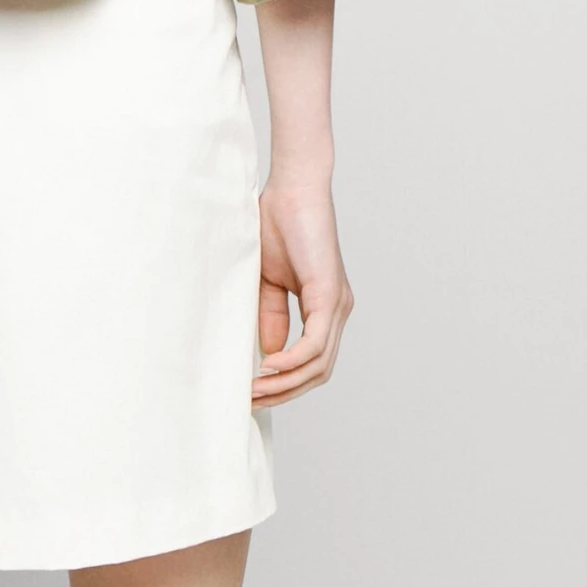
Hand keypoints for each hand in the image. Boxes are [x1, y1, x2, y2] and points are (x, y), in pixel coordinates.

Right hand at [252, 176, 353, 406]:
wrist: (291, 185)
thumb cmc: (277, 222)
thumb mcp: (267, 279)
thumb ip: (271, 315)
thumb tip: (269, 353)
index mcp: (324, 307)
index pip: (312, 362)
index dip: (284, 383)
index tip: (252, 392)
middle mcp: (337, 310)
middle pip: (318, 372)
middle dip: (284, 392)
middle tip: (250, 400)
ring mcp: (337, 304)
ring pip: (318, 364)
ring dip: (285, 383)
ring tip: (254, 389)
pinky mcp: (330, 293)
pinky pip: (315, 343)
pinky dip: (293, 360)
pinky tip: (269, 365)